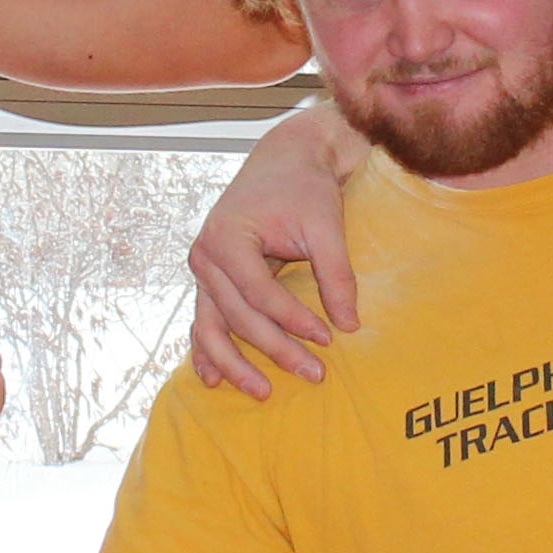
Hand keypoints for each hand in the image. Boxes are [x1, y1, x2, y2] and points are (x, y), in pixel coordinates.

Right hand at [185, 105, 364, 396]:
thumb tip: (350, 324)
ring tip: (262, 392)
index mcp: (227, 237)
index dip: (294, 320)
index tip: (329, 338)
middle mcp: (206, 256)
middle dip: (276, 349)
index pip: (260, 293)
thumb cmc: (303, 187)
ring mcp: (202, 269)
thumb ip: (335, 273)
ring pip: (212, 327)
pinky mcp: (209, 279)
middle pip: (238, 316)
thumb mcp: (325, 224)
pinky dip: (208, 350)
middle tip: (314, 374)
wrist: (284, 160)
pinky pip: (204, 320)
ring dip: (235, 364)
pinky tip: (212, 379)